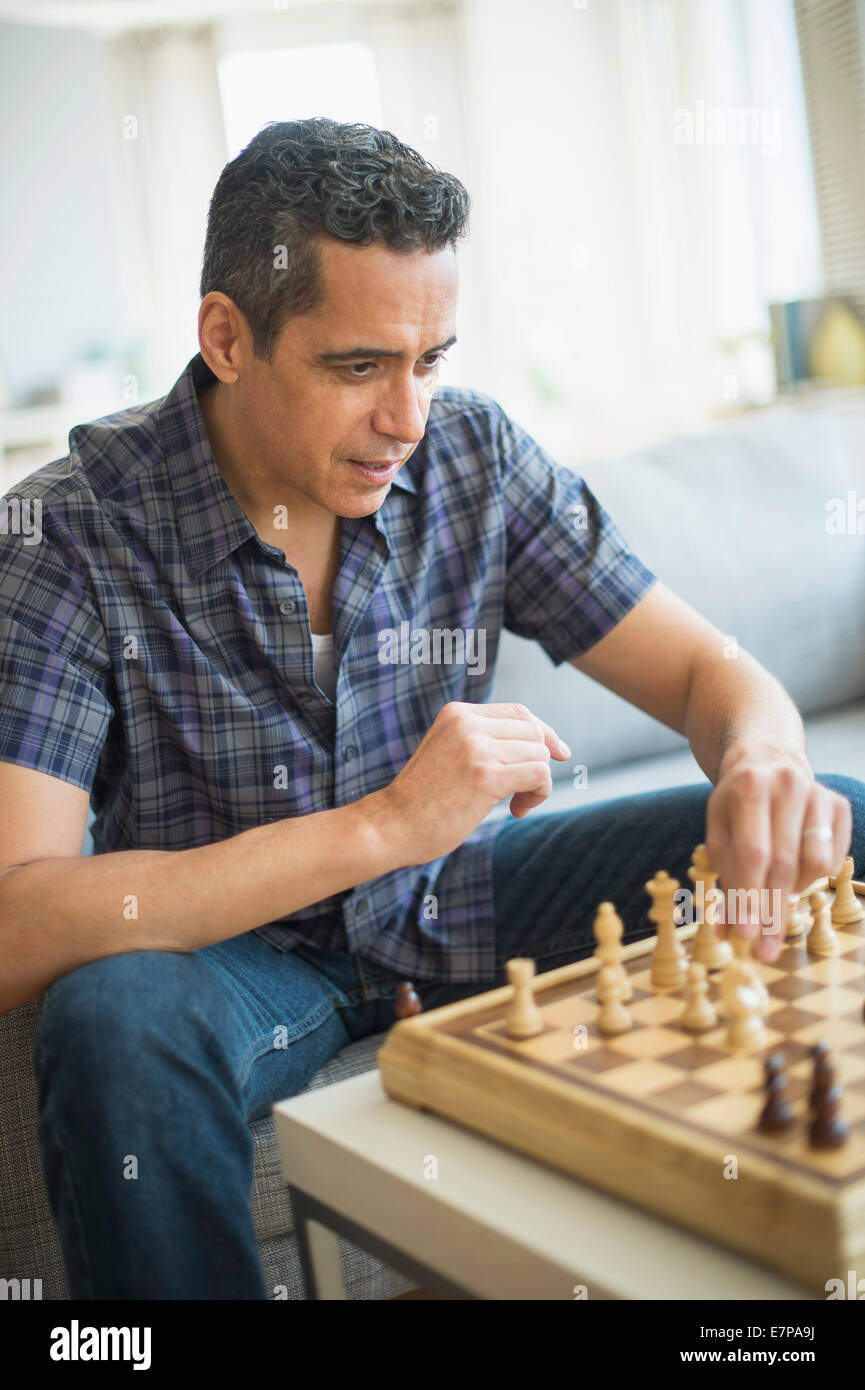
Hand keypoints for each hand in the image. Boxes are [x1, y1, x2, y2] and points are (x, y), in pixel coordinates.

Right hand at [368, 701, 570, 865]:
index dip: (544, 732)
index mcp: (458, 713)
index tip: (558, 753)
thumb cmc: (422, 799)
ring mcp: (476, 748)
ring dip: (537, 783)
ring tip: (516, 804)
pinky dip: (538, 794)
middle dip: (541, 761)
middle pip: (533, 732)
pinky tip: (517, 810)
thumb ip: (482, 741)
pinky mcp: (486, 776)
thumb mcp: (448, 752)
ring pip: (539, 754)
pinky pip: (539, 775)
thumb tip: (543, 744)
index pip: (518, 712)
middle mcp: (467, 724)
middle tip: (524, 791)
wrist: (391, 825)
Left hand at [704, 748, 851, 962]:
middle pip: (783, 863)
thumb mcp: (719, 832)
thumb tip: (729, 934)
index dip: (749, 897)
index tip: (745, 936)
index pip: (752, 853)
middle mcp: (787, 784)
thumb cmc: (737, 806)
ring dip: (793, 893)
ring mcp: (818, 793)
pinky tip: (795, 873)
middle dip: (772, 913)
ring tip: (775, 893)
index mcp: (748, 786)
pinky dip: (812, 878)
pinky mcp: (839, 804)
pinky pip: (833, 859)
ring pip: (814, 864)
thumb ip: (724, 879)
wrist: (767, 761)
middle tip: (763, 951)